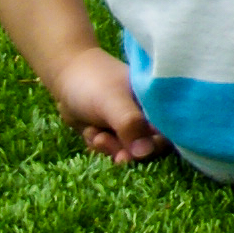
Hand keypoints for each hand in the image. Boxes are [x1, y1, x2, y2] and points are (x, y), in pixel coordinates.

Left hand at [46, 48, 164, 163]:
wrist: (65, 78)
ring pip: (127, 150)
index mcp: (158, 105)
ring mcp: (130, 125)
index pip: (169, 134)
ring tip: (93, 133)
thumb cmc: (94, 83)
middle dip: (124, 150)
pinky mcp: (114, 132)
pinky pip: (111, 148)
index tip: (128, 154)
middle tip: (102, 141)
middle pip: (147, 148)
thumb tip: (145, 153)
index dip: (151, 148)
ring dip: (108, 147)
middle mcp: (149, 116)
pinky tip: (89, 130)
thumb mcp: (113, 103)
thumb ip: (130, 126)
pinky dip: (99, 145)